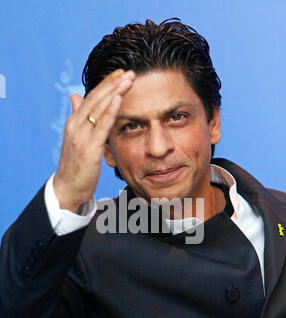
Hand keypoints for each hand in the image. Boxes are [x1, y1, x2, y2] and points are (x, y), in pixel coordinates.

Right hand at [53, 69, 135, 212]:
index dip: (106, 85)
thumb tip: (75, 96)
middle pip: (96, 99)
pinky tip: (118, 99)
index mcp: (73, 123)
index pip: (91, 98)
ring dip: (114, 92)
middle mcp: (75, 126)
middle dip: (113, 84)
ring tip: (128, 79)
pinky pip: (101, 126)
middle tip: (130, 71)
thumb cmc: (75, 165)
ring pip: (99, 109)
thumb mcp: (76, 139)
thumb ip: (78, 117)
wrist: (67, 188)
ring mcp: (81, 137)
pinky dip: (110, 111)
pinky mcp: (89, 149)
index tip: (121, 73)